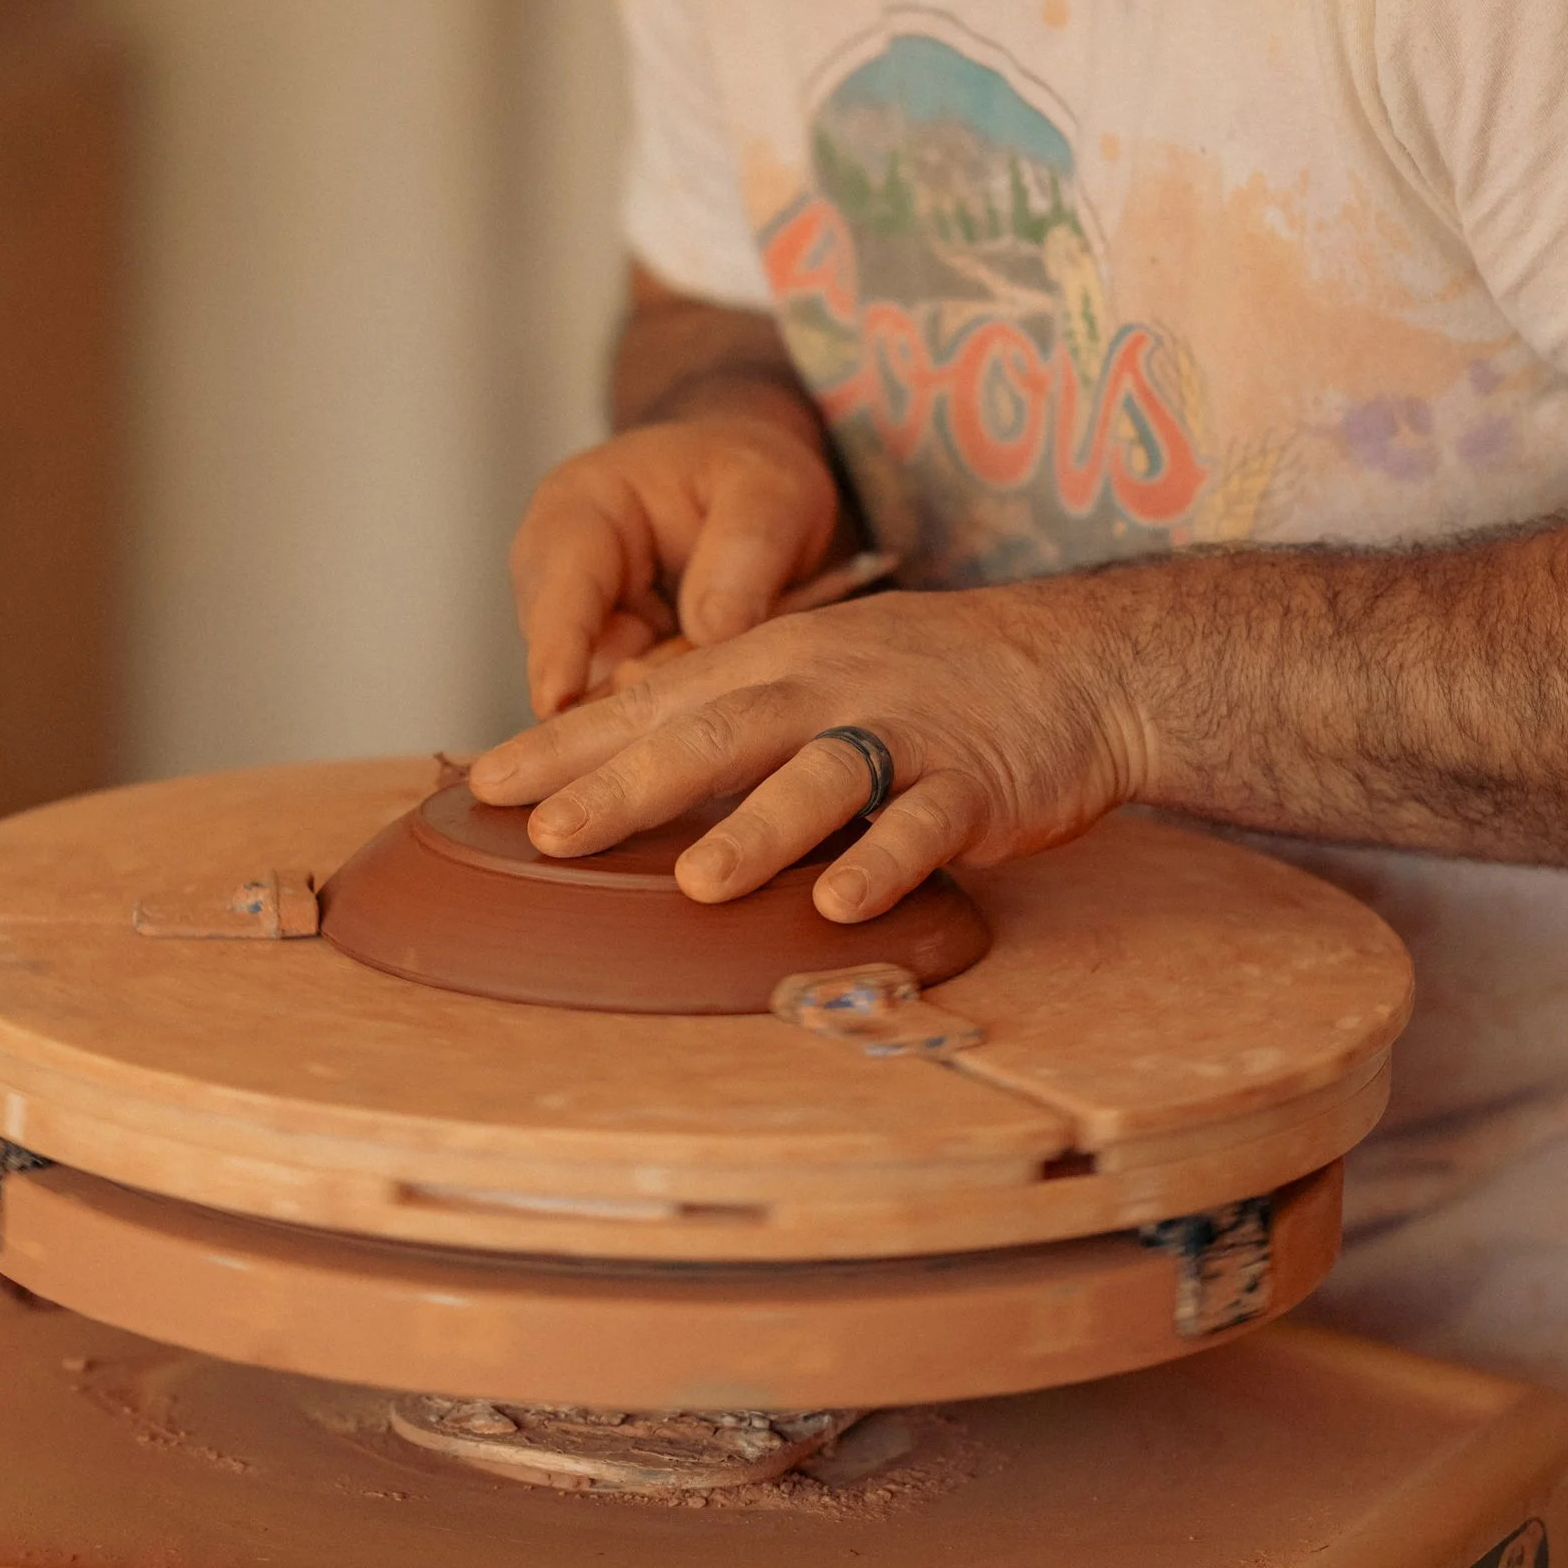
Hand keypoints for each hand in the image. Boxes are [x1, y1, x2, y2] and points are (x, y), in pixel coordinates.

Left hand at [471, 580, 1145, 918]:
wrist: (1082, 662)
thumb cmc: (927, 681)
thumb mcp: (816, 671)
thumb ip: (724, 715)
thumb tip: (609, 766)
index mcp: (774, 662)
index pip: (652, 702)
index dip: (568, 743)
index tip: (485, 785)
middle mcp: (827, 686)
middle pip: (715, 733)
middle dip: (627, 784)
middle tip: (552, 835)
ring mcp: (902, 732)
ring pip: (818, 776)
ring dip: (756, 829)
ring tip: (694, 882)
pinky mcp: (974, 783)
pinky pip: (924, 823)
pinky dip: (883, 861)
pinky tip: (842, 904)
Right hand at [509, 406, 839, 721]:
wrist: (755, 497)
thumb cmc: (751, 476)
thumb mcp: (773, 488)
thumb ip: (749, 546)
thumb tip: (713, 630)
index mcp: (579, 508)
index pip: (559, 584)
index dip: (558, 647)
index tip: (554, 702)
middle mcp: (560, 578)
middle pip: (569, 660)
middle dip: (631, 694)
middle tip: (708, 700)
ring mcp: (586, 633)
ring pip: (604, 697)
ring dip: (667, 707)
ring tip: (732, 683)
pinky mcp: (617, 673)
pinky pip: (637, 712)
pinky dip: (681, 714)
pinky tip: (721, 707)